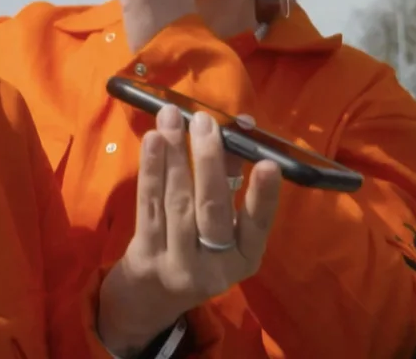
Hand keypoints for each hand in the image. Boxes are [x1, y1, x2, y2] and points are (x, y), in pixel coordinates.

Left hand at [97, 106, 281, 353]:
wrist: (151, 299)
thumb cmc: (196, 252)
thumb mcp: (223, 231)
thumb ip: (230, 184)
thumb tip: (234, 130)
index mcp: (244, 259)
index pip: (258, 225)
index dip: (264, 196)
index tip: (270, 164)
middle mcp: (214, 267)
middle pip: (212, 208)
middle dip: (209, 161)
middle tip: (205, 122)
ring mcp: (177, 263)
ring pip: (178, 201)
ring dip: (175, 154)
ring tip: (173, 118)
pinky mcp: (146, 254)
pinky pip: (148, 205)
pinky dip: (151, 170)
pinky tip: (152, 140)